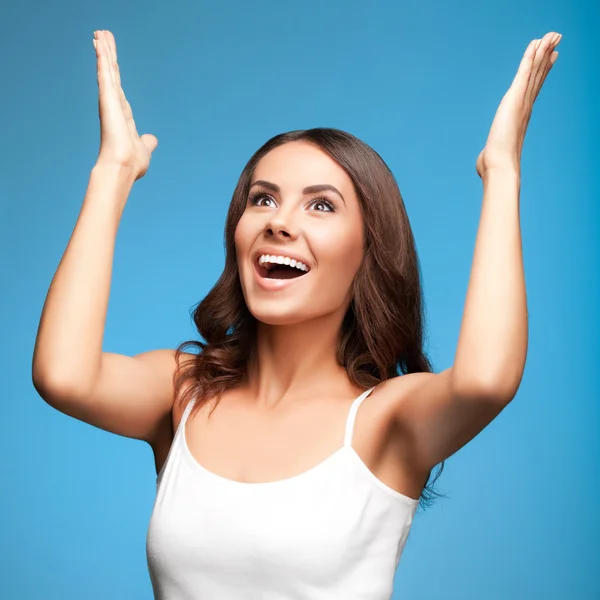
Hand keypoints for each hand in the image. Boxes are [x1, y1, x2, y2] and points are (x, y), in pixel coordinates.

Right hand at [93, 30, 157, 180]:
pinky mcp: (107, 99)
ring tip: (100, 32)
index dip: (114, 73)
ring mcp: (110, 101)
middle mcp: (114, 105)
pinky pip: (105, 74)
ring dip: (104, 50)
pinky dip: (102, 57)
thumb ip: (147, 142)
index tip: (111, 60)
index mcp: (122, 115)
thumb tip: (152, 140)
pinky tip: (99, 43)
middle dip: (108, 55)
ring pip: (107, 70)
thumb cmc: (133, 163)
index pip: (118, 88)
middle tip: (103, 35)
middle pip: (112, 74)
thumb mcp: (144, 149)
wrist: (124, 167)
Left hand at [476, 31, 561, 178]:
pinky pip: (524, 72)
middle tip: (556, 41)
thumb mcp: (491, 155)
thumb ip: (489, 154)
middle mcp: (525, 107)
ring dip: (543, 51)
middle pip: (538, 77)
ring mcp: (522, 102)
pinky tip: (536, 43)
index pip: (532, 90)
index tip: (549, 61)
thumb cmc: (495, 166)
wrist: (499, 167)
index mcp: (520, 118)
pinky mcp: (515, 99)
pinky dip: (530, 57)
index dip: (541, 74)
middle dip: (546, 58)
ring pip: (534, 71)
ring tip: (553, 35)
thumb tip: (483, 163)